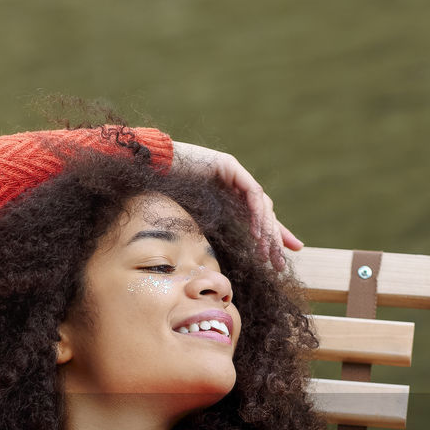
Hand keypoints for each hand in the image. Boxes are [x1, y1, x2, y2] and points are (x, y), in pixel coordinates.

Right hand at [170, 141, 303, 273]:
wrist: (149, 171)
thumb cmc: (165, 197)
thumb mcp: (197, 223)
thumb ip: (214, 233)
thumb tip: (220, 263)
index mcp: (229, 199)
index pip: (258, 220)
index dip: (272, 238)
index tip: (281, 260)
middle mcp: (236, 186)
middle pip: (264, 214)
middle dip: (274, 239)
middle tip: (280, 263)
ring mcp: (234, 174)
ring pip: (261, 204)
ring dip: (267, 231)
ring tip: (267, 254)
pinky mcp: (229, 166)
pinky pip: (251, 193)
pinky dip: (256, 214)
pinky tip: (257, 235)